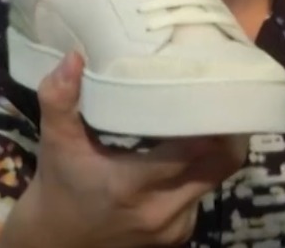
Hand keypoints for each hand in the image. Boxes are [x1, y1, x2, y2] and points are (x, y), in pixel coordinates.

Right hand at [1, 53, 248, 247]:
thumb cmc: (59, 186)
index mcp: (131, 185)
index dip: (210, 119)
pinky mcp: (180, 234)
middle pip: (221, 165)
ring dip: (217, 148)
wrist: (56, 242)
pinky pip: (203, 193)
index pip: (192, 150)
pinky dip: (203, 169)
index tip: (215, 85)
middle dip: (228, 129)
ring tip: (212, 113)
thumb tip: (74, 56)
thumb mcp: (55, 142)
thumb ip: (60, 99)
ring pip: (216, 178)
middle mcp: (161, 210)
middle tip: (225, 93)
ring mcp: (174, 226)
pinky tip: (193, 147)